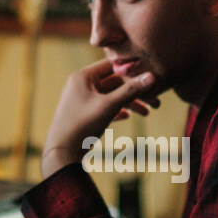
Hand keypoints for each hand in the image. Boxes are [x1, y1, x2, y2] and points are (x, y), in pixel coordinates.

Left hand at [41, 59, 161, 178]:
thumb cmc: (82, 125)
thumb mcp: (109, 106)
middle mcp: (81, 84)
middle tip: (155, 101)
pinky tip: (127, 116)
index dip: (131, 70)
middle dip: (134, 91)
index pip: (112, 65)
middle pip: (114, 82)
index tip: (150, 76)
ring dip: (129, 103)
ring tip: (147, 113)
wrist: (62, 152)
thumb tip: (153, 76)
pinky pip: (104, 107)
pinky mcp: (83, 113)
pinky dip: (116, 110)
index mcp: (83, 76)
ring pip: (111, 96)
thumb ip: (131, 90)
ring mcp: (81, 99)